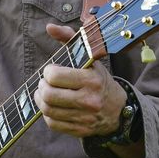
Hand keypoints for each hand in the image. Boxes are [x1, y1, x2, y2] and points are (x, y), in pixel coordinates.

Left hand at [37, 23, 126, 138]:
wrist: (117, 109)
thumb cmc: (98, 78)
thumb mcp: (89, 56)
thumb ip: (69, 38)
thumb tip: (49, 27)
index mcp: (91, 79)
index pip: (55, 76)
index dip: (48, 72)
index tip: (51, 70)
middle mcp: (89, 100)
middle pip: (48, 95)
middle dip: (41, 87)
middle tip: (44, 83)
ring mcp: (84, 117)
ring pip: (48, 110)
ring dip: (40, 100)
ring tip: (44, 93)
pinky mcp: (80, 130)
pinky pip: (52, 124)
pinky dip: (48, 114)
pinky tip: (52, 106)